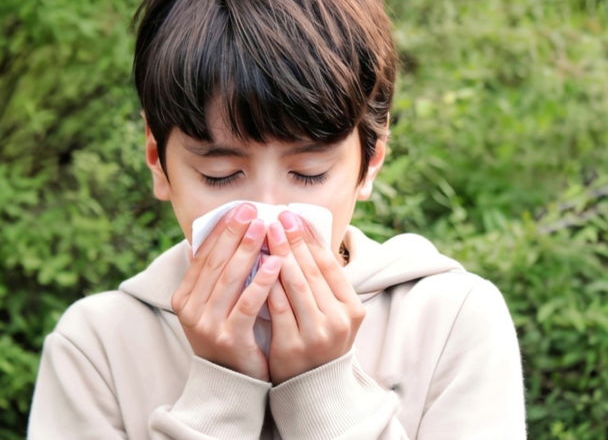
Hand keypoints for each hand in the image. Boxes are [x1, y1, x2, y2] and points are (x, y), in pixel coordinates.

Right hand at [171, 203, 282, 381]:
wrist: (231, 384)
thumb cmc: (228, 336)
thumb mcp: (212, 306)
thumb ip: (211, 276)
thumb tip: (206, 238)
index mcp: (184, 298)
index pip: (202, 256)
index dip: (220, 230)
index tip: (238, 209)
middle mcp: (191, 311)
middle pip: (215, 263)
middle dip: (234, 233)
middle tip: (251, 210)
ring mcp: (208, 326)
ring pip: (230, 280)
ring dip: (248, 251)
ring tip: (264, 228)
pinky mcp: (230, 338)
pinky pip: (247, 304)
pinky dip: (261, 281)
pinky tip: (277, 263)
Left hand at [265, 211, 365, 384]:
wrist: (312, 389)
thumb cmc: (319, 341)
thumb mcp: (332, 313)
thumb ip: (323, 282)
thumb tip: (302, 237)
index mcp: (352, 308)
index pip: (330, 264)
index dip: (310, 238)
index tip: (293, 217)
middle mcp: (339, 320)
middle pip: (311, 270)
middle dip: (291, 240)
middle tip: (276, 217)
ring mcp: (317, 334)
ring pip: (294, 284)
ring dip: (277, 254)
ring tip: (263, 233)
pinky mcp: (293, 346)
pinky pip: (276, 307)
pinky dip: (266, 282)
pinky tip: (255, 264)